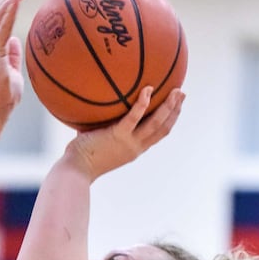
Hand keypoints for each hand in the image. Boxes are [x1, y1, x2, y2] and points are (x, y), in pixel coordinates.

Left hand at [65, 86, 184, 180]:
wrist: (76, 171)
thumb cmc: (81, 157)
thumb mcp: (99, 141)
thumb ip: (104, 126)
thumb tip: (96, 106)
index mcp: (134, 149)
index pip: (158, 135)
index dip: (170, 120)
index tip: (176, 107)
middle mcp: (136, 147)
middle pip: (163, 128)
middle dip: (176, 110)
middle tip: (182, 94)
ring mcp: (128, 142)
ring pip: (156, 123)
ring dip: (169, 106)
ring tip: (176, 90)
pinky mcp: (118, 136)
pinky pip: (135, 117)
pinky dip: (143, 103)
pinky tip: (148, 88)